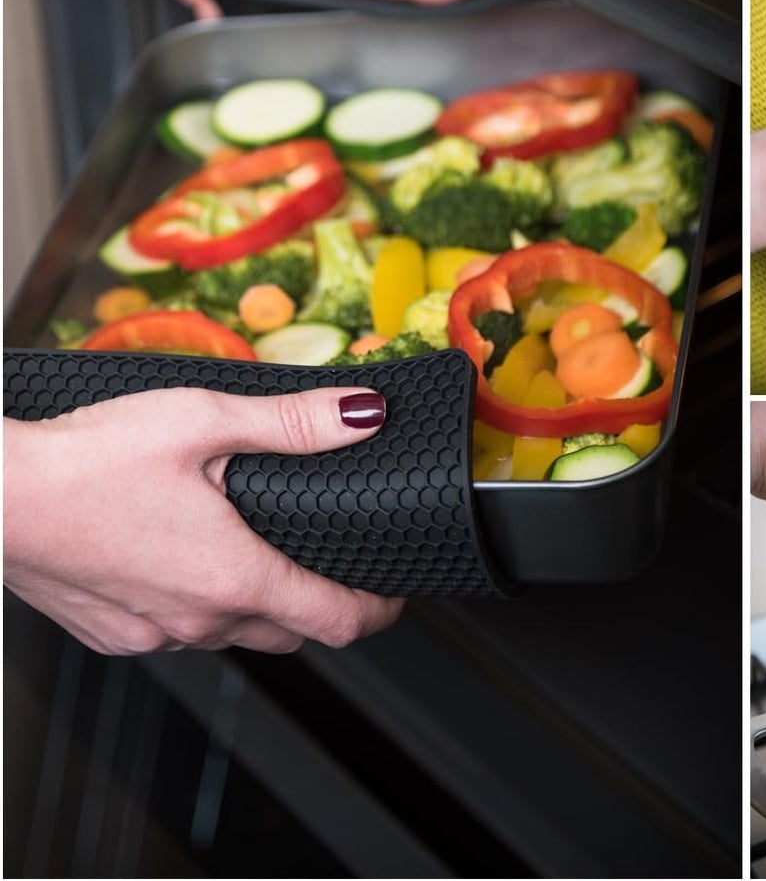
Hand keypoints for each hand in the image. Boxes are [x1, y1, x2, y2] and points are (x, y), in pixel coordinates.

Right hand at [4, 386, 404, 654]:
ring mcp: (147, 634)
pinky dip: (203, 604)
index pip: (335, 622)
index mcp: (231, 578)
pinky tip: (193, 554)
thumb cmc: (86, 457)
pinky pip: (178, 632)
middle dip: (324, 605)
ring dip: (260, 603)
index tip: (395, 589)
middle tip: (339, 562)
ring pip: (232, 635)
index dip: (378, 608)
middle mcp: (193, 621)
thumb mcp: (205, 419)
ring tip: (268, 549)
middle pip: (289, 633)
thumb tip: (365, 415)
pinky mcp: (109, 632)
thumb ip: (292, 423)